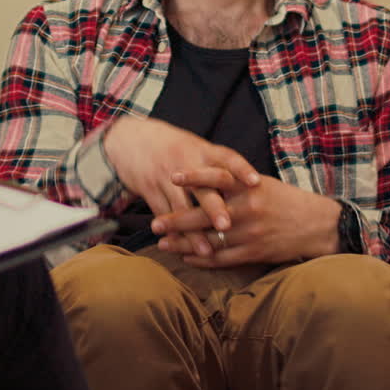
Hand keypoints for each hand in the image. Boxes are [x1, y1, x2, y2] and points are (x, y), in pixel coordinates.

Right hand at [103, 117, 259, 255]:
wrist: (132, 139)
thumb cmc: (174, 147)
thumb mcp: (197, 148)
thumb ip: (221, 166)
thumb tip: (255, 187)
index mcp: (202, 150)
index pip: (226, 158)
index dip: (241, 169)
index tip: (256, 182)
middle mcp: (185, 162)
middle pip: (203, 186)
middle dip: (214, 208)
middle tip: (227, 225)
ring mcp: (166, 176)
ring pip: (181, 207)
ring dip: (193, 232)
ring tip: (206, 251)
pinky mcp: (149, 189)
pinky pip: (162, 212)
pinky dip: (172, 232)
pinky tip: (181, 249)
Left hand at [153, 166, 339, 266]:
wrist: (318, 226)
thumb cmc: (286, 201)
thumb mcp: (262, 185)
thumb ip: (235, 184)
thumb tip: (203, 180)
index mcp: (249, 188)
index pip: (218, 179)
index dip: (194, 177)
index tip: (173, 176)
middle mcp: (248, 210)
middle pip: (205, 215)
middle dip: (177, 220)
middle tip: (153, 222)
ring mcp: (250, 234)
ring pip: (210, 240)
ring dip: (183, 243)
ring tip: (162, 243)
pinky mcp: (254, 253)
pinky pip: (222, 259)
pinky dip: (202, 259)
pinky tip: (186, 257)